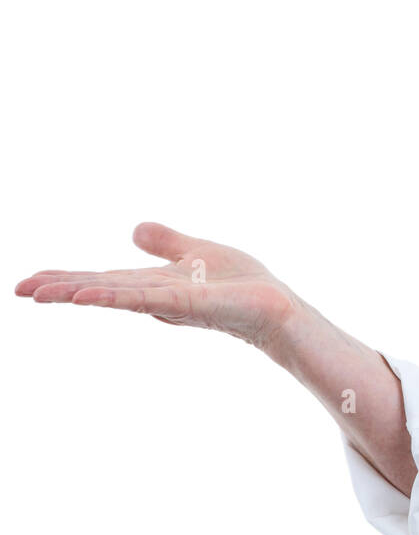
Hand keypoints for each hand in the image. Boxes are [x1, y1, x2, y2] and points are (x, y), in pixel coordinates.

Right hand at [14, 222, 298, 351]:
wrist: (277, 307)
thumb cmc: (244, 285)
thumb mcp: (198, 251)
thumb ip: (166, 242)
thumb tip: (133, 228)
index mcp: (154, 284)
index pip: (102, 279)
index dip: (67, 279)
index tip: (29, 281)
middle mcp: (155, 296)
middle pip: (100, 288)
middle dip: (61, 288)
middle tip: (19, 289)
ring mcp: (169, 302)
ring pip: (114, 294)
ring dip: (77, 293)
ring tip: (39, 293)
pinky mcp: (189, 304)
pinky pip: (146, 299)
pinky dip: (116, 296)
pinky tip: (88, 295)